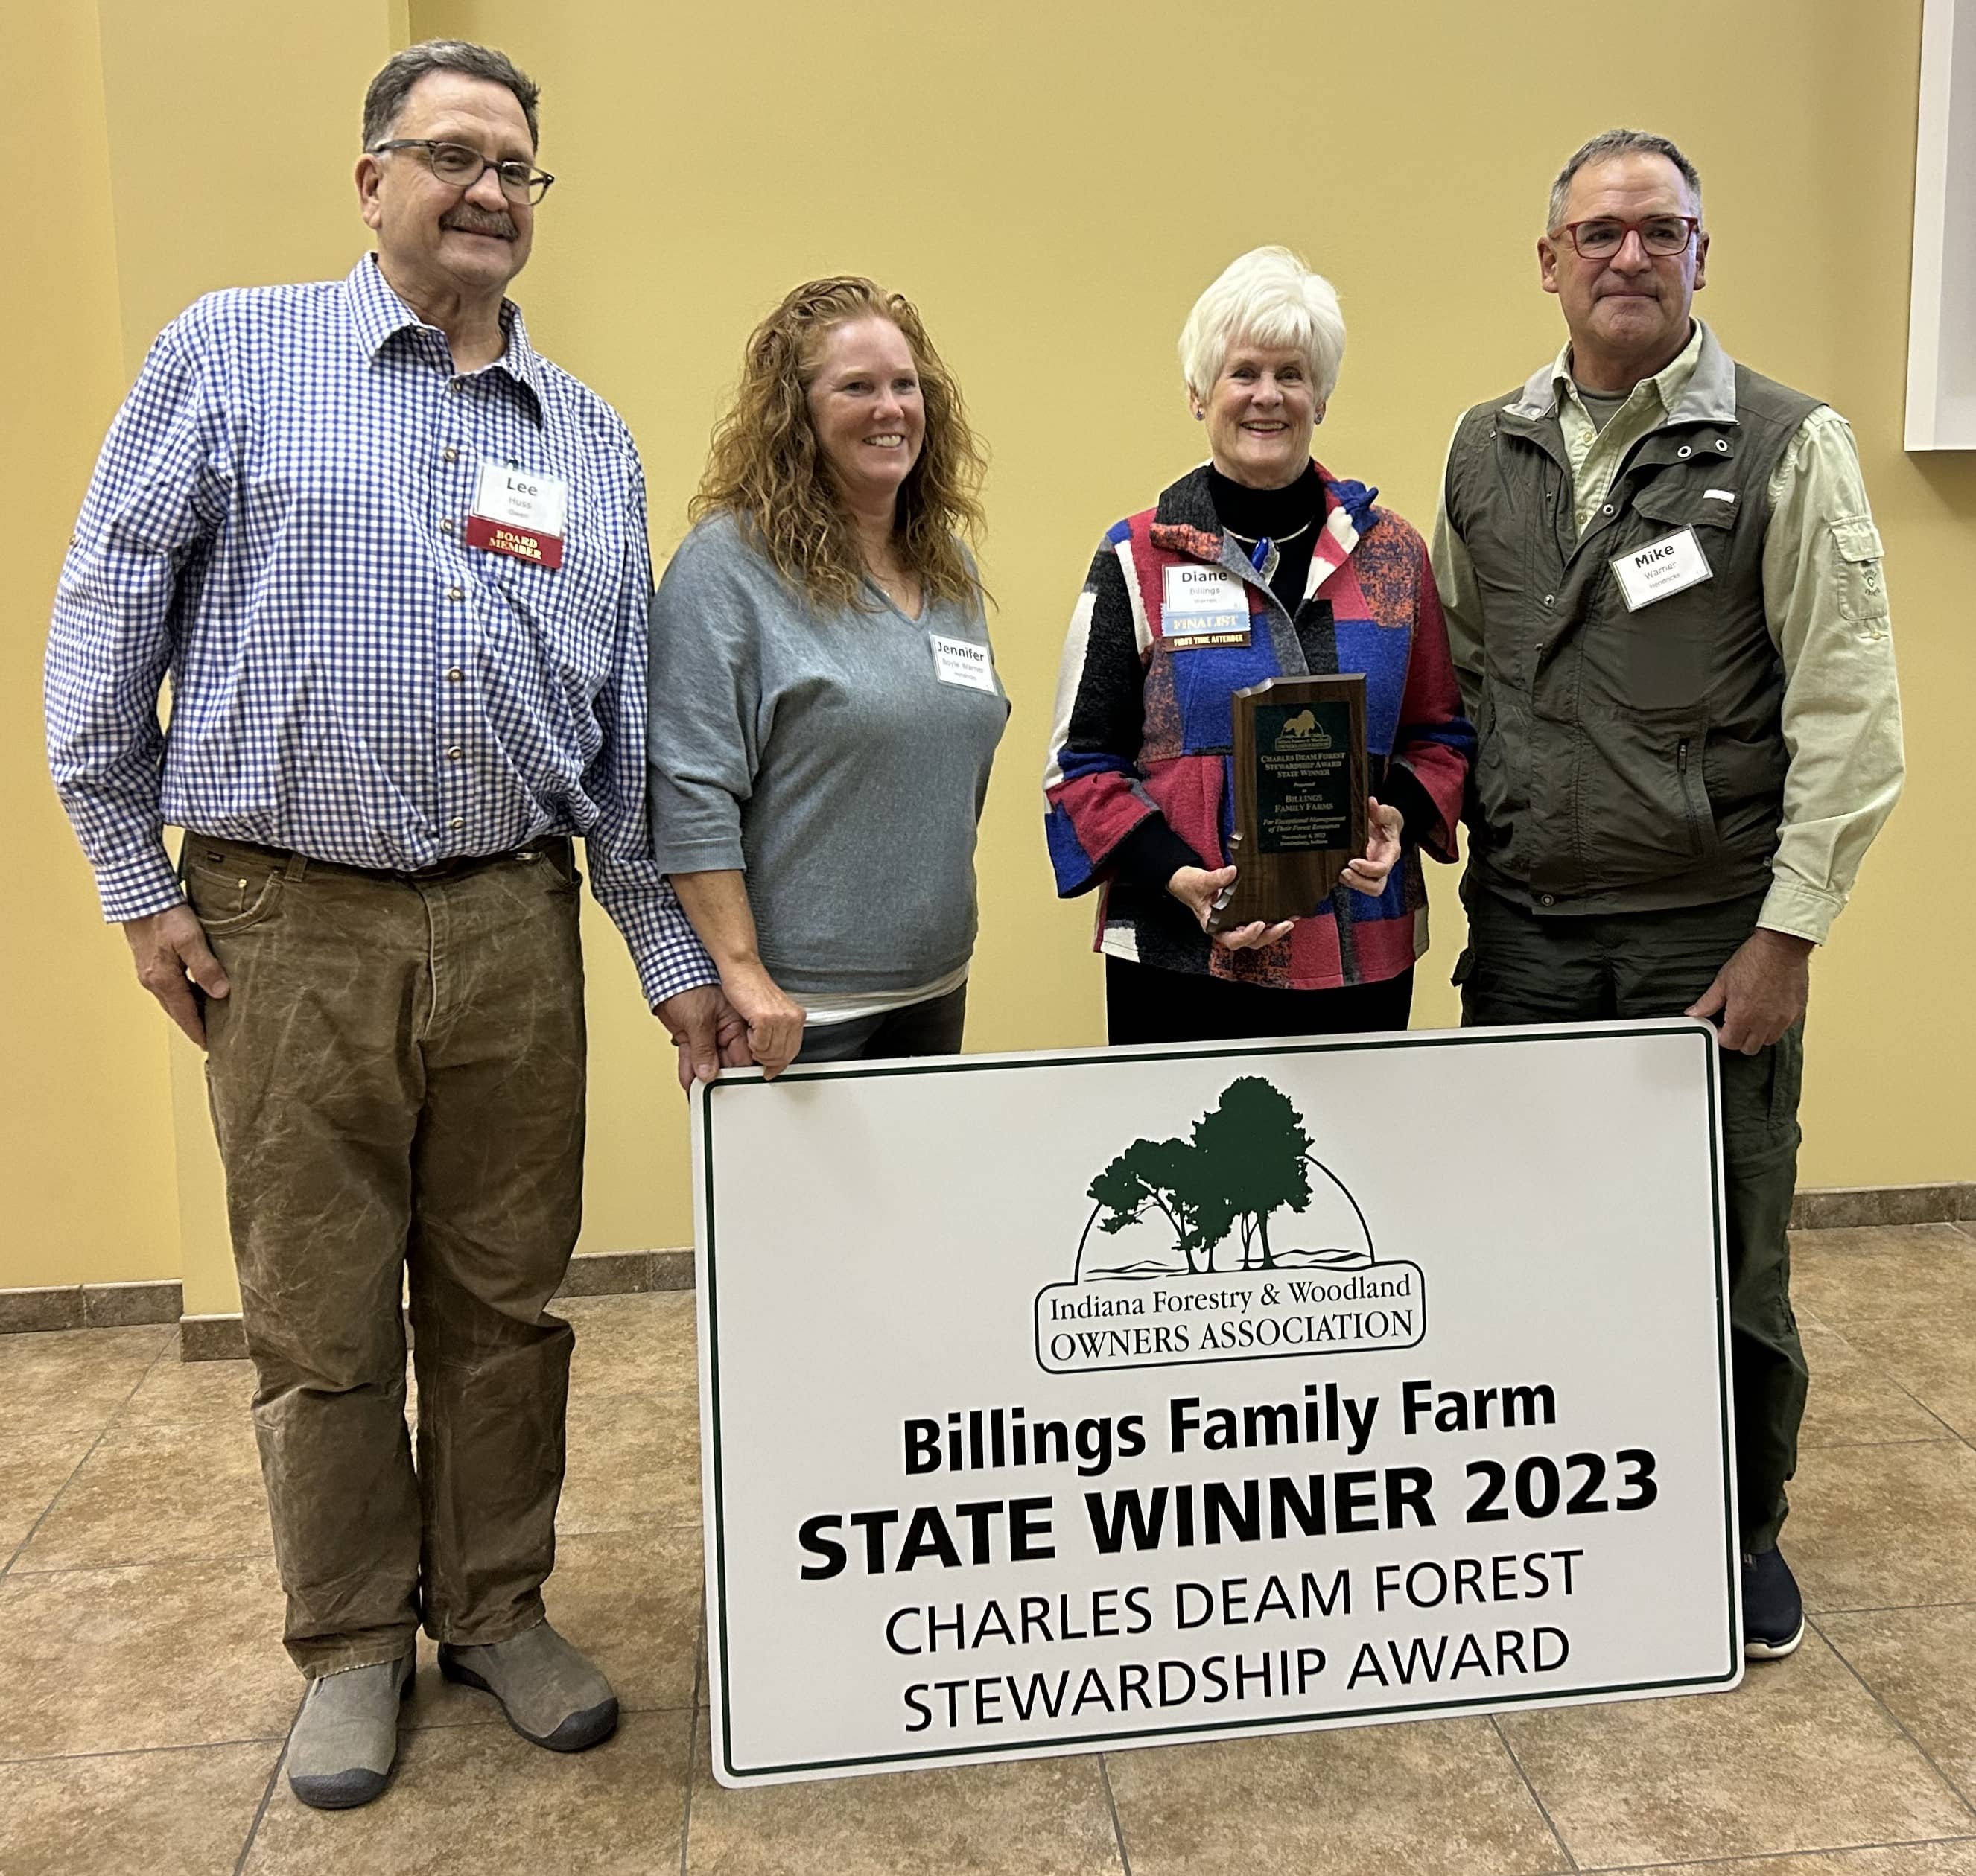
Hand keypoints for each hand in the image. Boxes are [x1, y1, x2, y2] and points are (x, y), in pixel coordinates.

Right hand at [122, 903, 228, 1048]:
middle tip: (214, 1038)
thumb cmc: (165, 915)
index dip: (199, 1032)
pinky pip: (169, 988)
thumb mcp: (190, 940)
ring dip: (189, 1012)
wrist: (138, 896)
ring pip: (172, 1000)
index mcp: (163, 980)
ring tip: (209, 1020)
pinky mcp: (149, 963)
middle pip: (177, 1012)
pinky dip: (183, 997)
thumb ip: (205, 967)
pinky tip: (196, 993)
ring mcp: (148, 973)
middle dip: (195, 1026)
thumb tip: (220, 993)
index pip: (185, 1015)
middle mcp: (153, 981)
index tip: (211, 1047)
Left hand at [655, 983, 739, 1092]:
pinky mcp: (690, 1037)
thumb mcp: (699, 1019)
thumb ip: (704, 1049)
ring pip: (706, 1063)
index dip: (738, 1073)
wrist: (666, 974)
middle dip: (718, 1079)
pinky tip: (688, 1082)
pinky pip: (691, 1058)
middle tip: (715, 1094)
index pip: (741, 1055)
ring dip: (701, 1077)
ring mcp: (706, 1035)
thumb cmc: (689, 984)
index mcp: (734, 1023)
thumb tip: (708, 1073)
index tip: (734, 1088)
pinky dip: (688, 1071)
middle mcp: (723, 1031)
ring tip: (698, 1093)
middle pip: (724, 1062)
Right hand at [720, 964, 806, 1079]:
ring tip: (751, 1035)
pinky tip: (748, 1030)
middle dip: (766, 1059)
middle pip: (783, 1056)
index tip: (770, 1070)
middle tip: (754, 1049)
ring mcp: (781, 1018)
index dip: (779, 1064)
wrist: (742, 970)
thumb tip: (775, 1058)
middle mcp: (792, 1018)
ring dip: (757, 1050)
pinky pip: (759, 1046)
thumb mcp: (772, 1013)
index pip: (792, 1052)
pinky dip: (751, 1043)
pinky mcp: (766, 1018)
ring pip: (771, 1054)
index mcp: (797, 1017)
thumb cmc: (751, 989)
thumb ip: (777, 1034)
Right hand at [1168, 865, 1292, 951]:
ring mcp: (1236, 923)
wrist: (1188, 882)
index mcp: (1214, 925)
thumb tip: (1232, 871)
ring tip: (1290, 921)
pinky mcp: (1244, 915)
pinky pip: (1260, 922)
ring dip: (1275, 930)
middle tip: (1285, 925)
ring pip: (1258, 934)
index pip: (1232, 939)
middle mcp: (1227, 928)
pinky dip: (1273, 920)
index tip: (1258, 925)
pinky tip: (1286, 914)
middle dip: (1270, 935)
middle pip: (1251, 941)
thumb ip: (1215, 878)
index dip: (1246, 935)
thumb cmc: (1191, 886)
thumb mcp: (1199, 881)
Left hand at [1341, 797, 1404, 895]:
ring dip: (1350, 883)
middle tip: (1343, 873)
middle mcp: (1380, 865)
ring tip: (1338, 873)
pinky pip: (1352, 880)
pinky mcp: (1358, 869)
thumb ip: (1381, 811)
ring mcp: (1369, 870)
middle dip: (1359, 883)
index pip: (1382, 869)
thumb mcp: (1388, 813)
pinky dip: (1343, 878)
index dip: (1368, 869)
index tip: (1353, 862)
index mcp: (1389, 853)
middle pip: (1375, 887)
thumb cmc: (1387, 821)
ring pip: (1364, 887)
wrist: (1383, 823)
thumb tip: (1372, 803)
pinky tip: (1333, 869)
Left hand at [1685, 928, 1812, 1054]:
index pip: (1729, 1043)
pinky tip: (1769, 1010)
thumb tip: (1694, 1012)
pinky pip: (1785, 1028)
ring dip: (1759, 1034)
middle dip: (1740, 1039)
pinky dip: (1776, 1024)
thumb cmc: (1754, 960)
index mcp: (1742, 1016)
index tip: (1722, 1027)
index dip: (1722, 1036)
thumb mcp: (1723, 981)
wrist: (1782, 947)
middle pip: (1750, 1048)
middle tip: (1736, 1024)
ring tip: (1753, 1017)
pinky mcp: (1796, 1013)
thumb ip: (1708, 1002)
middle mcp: (1764, 1022)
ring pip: (1769, 1041)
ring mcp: (1782, 1019)